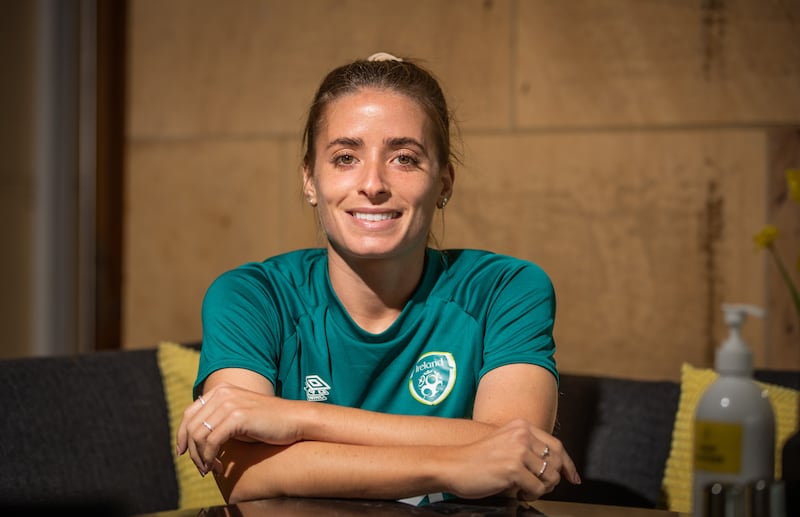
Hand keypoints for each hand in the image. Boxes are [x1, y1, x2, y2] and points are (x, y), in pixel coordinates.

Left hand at [175, 383, 302, 475]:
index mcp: (221, 390)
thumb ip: (219, 419)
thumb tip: (194, 439)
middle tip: (202, 468)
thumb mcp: (239, 415)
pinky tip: (219, 467)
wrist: (295, 420)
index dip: (182, 436)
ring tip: (211, 469)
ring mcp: (229, 403)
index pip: (188, 414)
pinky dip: (211, 458)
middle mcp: (222, 393)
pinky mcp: (237, 416)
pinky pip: (212, 442)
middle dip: (192, 452)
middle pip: (191, 427)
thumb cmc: (269, 422)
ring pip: (199, 436)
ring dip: (201, 458)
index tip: (184, 453)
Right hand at [444, 418, 579, 500]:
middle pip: (555, 463)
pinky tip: (516, 491)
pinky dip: (529, 495)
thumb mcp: (504, 443)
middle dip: (551, 480)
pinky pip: (537, 489)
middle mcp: (522, 435)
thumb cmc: (475, 458)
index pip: (556, 445)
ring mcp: (518, 450)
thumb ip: (526, 448)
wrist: (451, 464)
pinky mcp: (513, 468)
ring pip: (549, 477)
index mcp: (521, 426)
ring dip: (540, 489)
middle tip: (536, 487)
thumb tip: (554, 468)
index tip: (573, 476)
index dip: (568, 464)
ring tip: (523, 489)